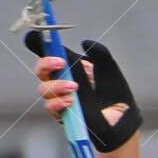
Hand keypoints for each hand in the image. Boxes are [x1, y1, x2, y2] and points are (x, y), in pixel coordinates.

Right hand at [24, 33, 141, 151]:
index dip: (38, 44)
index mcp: (71, 67)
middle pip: (41, 70)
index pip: (50, 53)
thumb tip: (85, 42)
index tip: (34, 37)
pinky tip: (70, 101)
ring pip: (44, 89)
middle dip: (46, 64)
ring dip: (57, 85)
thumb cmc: (115, 94)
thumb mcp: (110, 69)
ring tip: (74, 87)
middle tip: (61, 63)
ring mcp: (61, 98)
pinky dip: (58, 102)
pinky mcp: (63, 114)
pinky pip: (51, 107)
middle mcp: (62, 81)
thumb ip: (100, 53)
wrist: (123, 119)